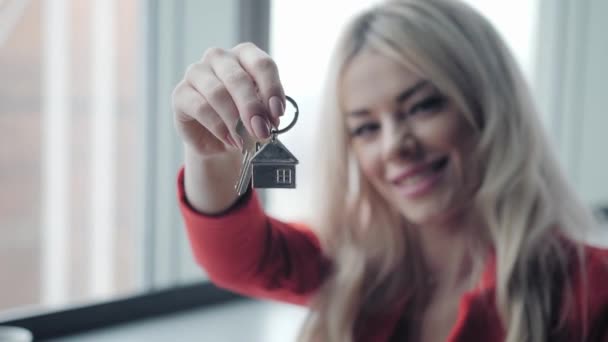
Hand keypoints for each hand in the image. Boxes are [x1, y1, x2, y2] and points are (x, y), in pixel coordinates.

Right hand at [172, 42, 285, 156]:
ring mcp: (197, 72)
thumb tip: (268, 120)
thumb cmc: (244, 120)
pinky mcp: (181, 93)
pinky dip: (219, 128)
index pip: (261, 64)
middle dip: (252, 108)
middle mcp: (219, 58)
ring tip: (244, 139)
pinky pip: (201, 108)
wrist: (220, 140)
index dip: (272, 89)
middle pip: (238, 78)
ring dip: (234, 121)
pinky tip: (229, 139)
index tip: (277, 113)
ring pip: (217, 93)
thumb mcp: (261, 114)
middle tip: (261, 130)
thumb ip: (266, 112)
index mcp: (244, 55)